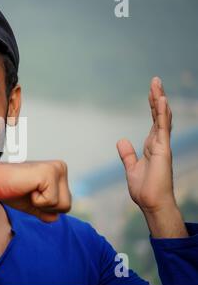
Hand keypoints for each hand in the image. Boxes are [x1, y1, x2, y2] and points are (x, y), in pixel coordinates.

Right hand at [0, 160, 71, 221]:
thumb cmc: (10, 190)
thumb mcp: (32, 204)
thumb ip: (46, 211)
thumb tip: (56, 218)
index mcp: (59, 172)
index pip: (66, 205)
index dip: (46, 208)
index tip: (30, 194)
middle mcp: (61, 167)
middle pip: (67, 206)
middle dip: (46, 208)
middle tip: (28, 192)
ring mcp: (56, 169)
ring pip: (63, 205)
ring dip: (42, 205)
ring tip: (28, 190)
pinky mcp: (49, 173)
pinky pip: (51, 202)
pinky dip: (37, 202)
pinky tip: (26, 188)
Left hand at [116, 77, 186, 237]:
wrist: (151, 203)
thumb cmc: (144, 189)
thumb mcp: (131, 168)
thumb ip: (127, 154)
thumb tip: (121, 140)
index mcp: (151, 146)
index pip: (153, 121)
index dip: (152, 106)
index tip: (152, 92)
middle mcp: (158, 143)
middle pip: (158, 115)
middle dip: (157, 98)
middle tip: (155, 81)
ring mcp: (162, 145)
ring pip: (161, 118)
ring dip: (160, 101)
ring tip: (157, 84)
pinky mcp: (163, 150)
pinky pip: (162, 128)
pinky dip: (162, 114)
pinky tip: (161, 100)